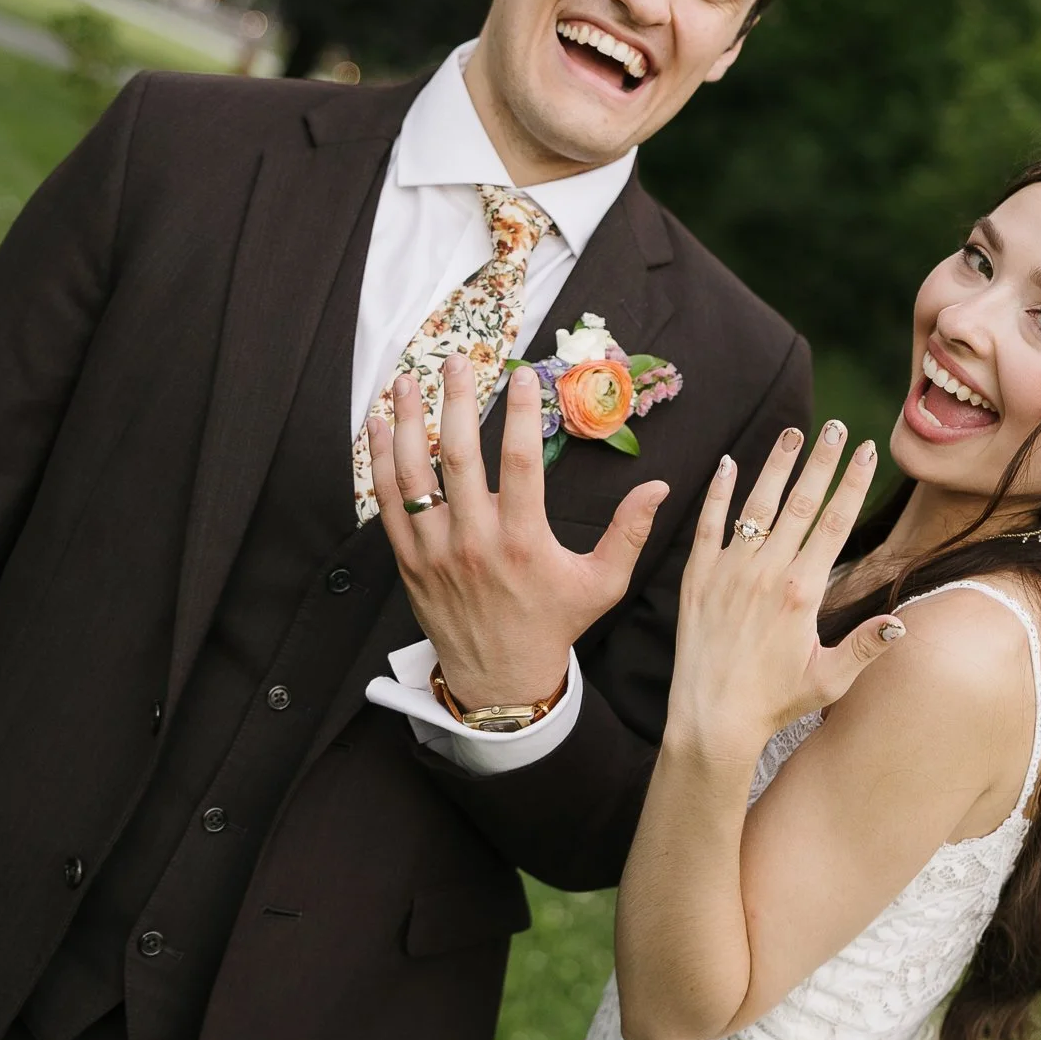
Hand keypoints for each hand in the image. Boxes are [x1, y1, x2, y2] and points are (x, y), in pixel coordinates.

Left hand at [366, 357, 670, 718]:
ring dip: (409, 423)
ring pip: (415, 476)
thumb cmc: (554, 624)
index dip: (521, 415)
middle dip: (457, 402)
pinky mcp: (410, 561)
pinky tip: (379, 425)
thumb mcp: (603, 584)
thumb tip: (660, 486)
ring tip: (408, 379)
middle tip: (458, 360)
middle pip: (460, 458)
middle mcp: (476, 543)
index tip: (523, 374)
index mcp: (525, 543)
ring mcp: (437, 551)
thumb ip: (630, 532)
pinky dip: (380, 463)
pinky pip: (388, 504)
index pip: (521, 464)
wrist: (501, 679)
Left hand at [666, 421, 904, 763]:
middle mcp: (768, 573)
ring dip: (778, 465)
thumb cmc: (775, 703)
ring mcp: (730, 571)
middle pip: (802, 503)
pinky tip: (728, 463)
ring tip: (794, 433)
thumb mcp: (830, 679)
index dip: (854, 482)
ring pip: (758, 505)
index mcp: (804, 592)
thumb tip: (903, 621)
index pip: (836, 522)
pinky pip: (709, 525)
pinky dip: (718, 493)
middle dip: (823, 461)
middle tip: (838, 426)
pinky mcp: (698, 578)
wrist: (712, 720)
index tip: (867, 450)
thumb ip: (866, 645)